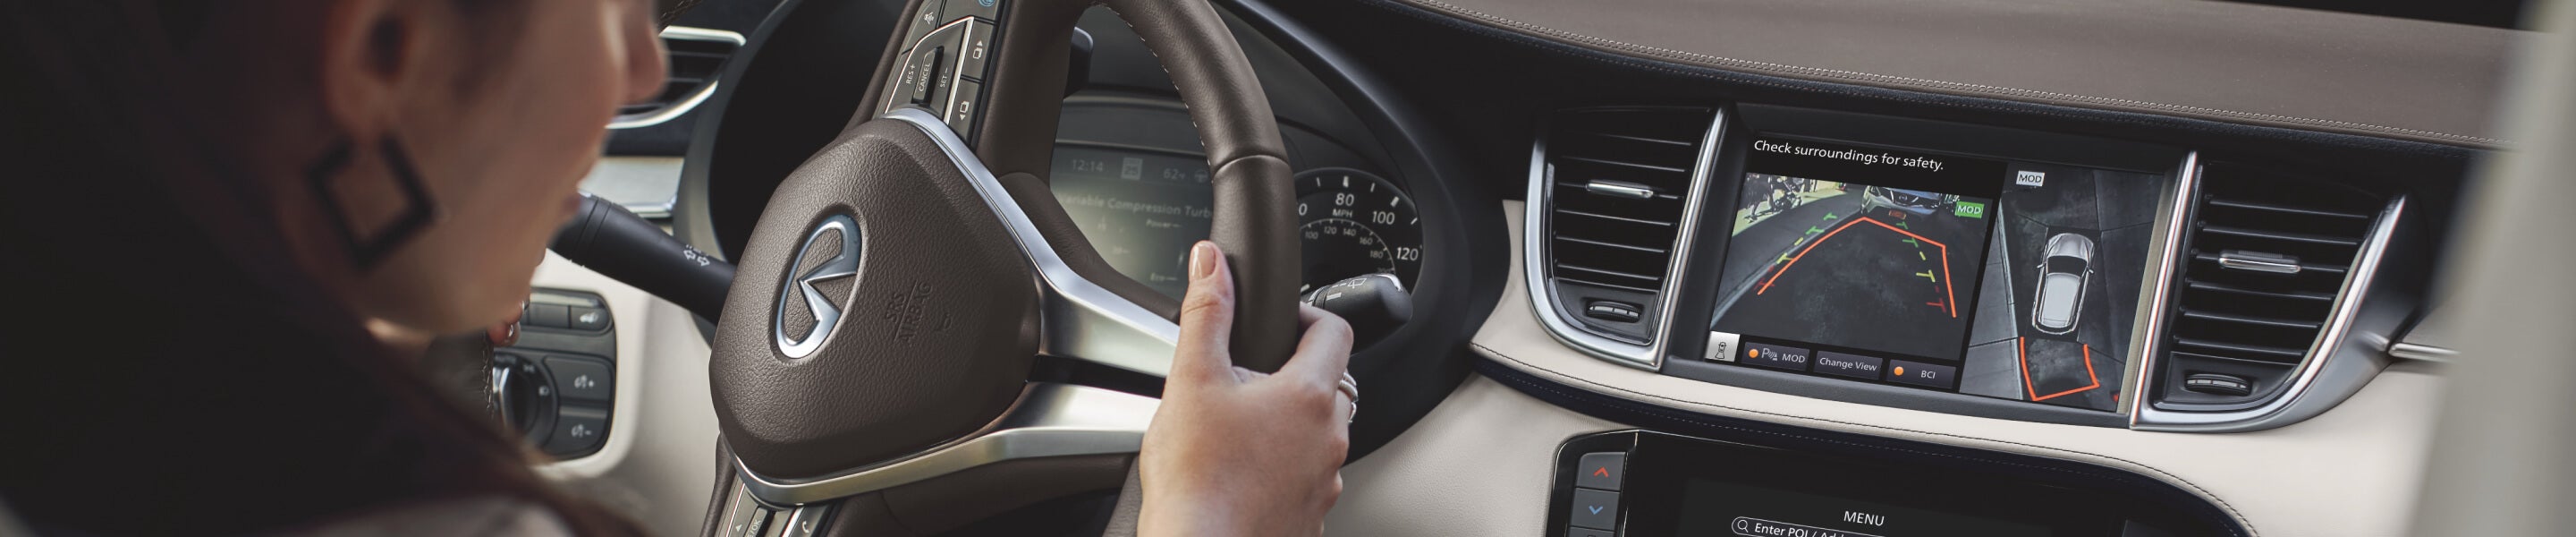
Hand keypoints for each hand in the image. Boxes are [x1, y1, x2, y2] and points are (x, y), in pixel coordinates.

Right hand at [1140, 241, 1356, 535]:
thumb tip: (1212, 264)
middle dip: (1290, 375)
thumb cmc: (1197, 480)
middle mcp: (1329, 440)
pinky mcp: (1311, 516)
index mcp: (1308, 396)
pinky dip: (1280, 469)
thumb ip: (1207, 314)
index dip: (1305, 315)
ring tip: (1236, 431)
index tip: (1276, 322)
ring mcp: (1325, 482)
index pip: (1334, 330)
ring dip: (1286, 425)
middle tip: (1243, 381)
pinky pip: (1305, 478)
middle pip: (1326, 385)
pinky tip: (1241, 474)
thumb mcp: (1192, 380)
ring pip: (1316, 436)